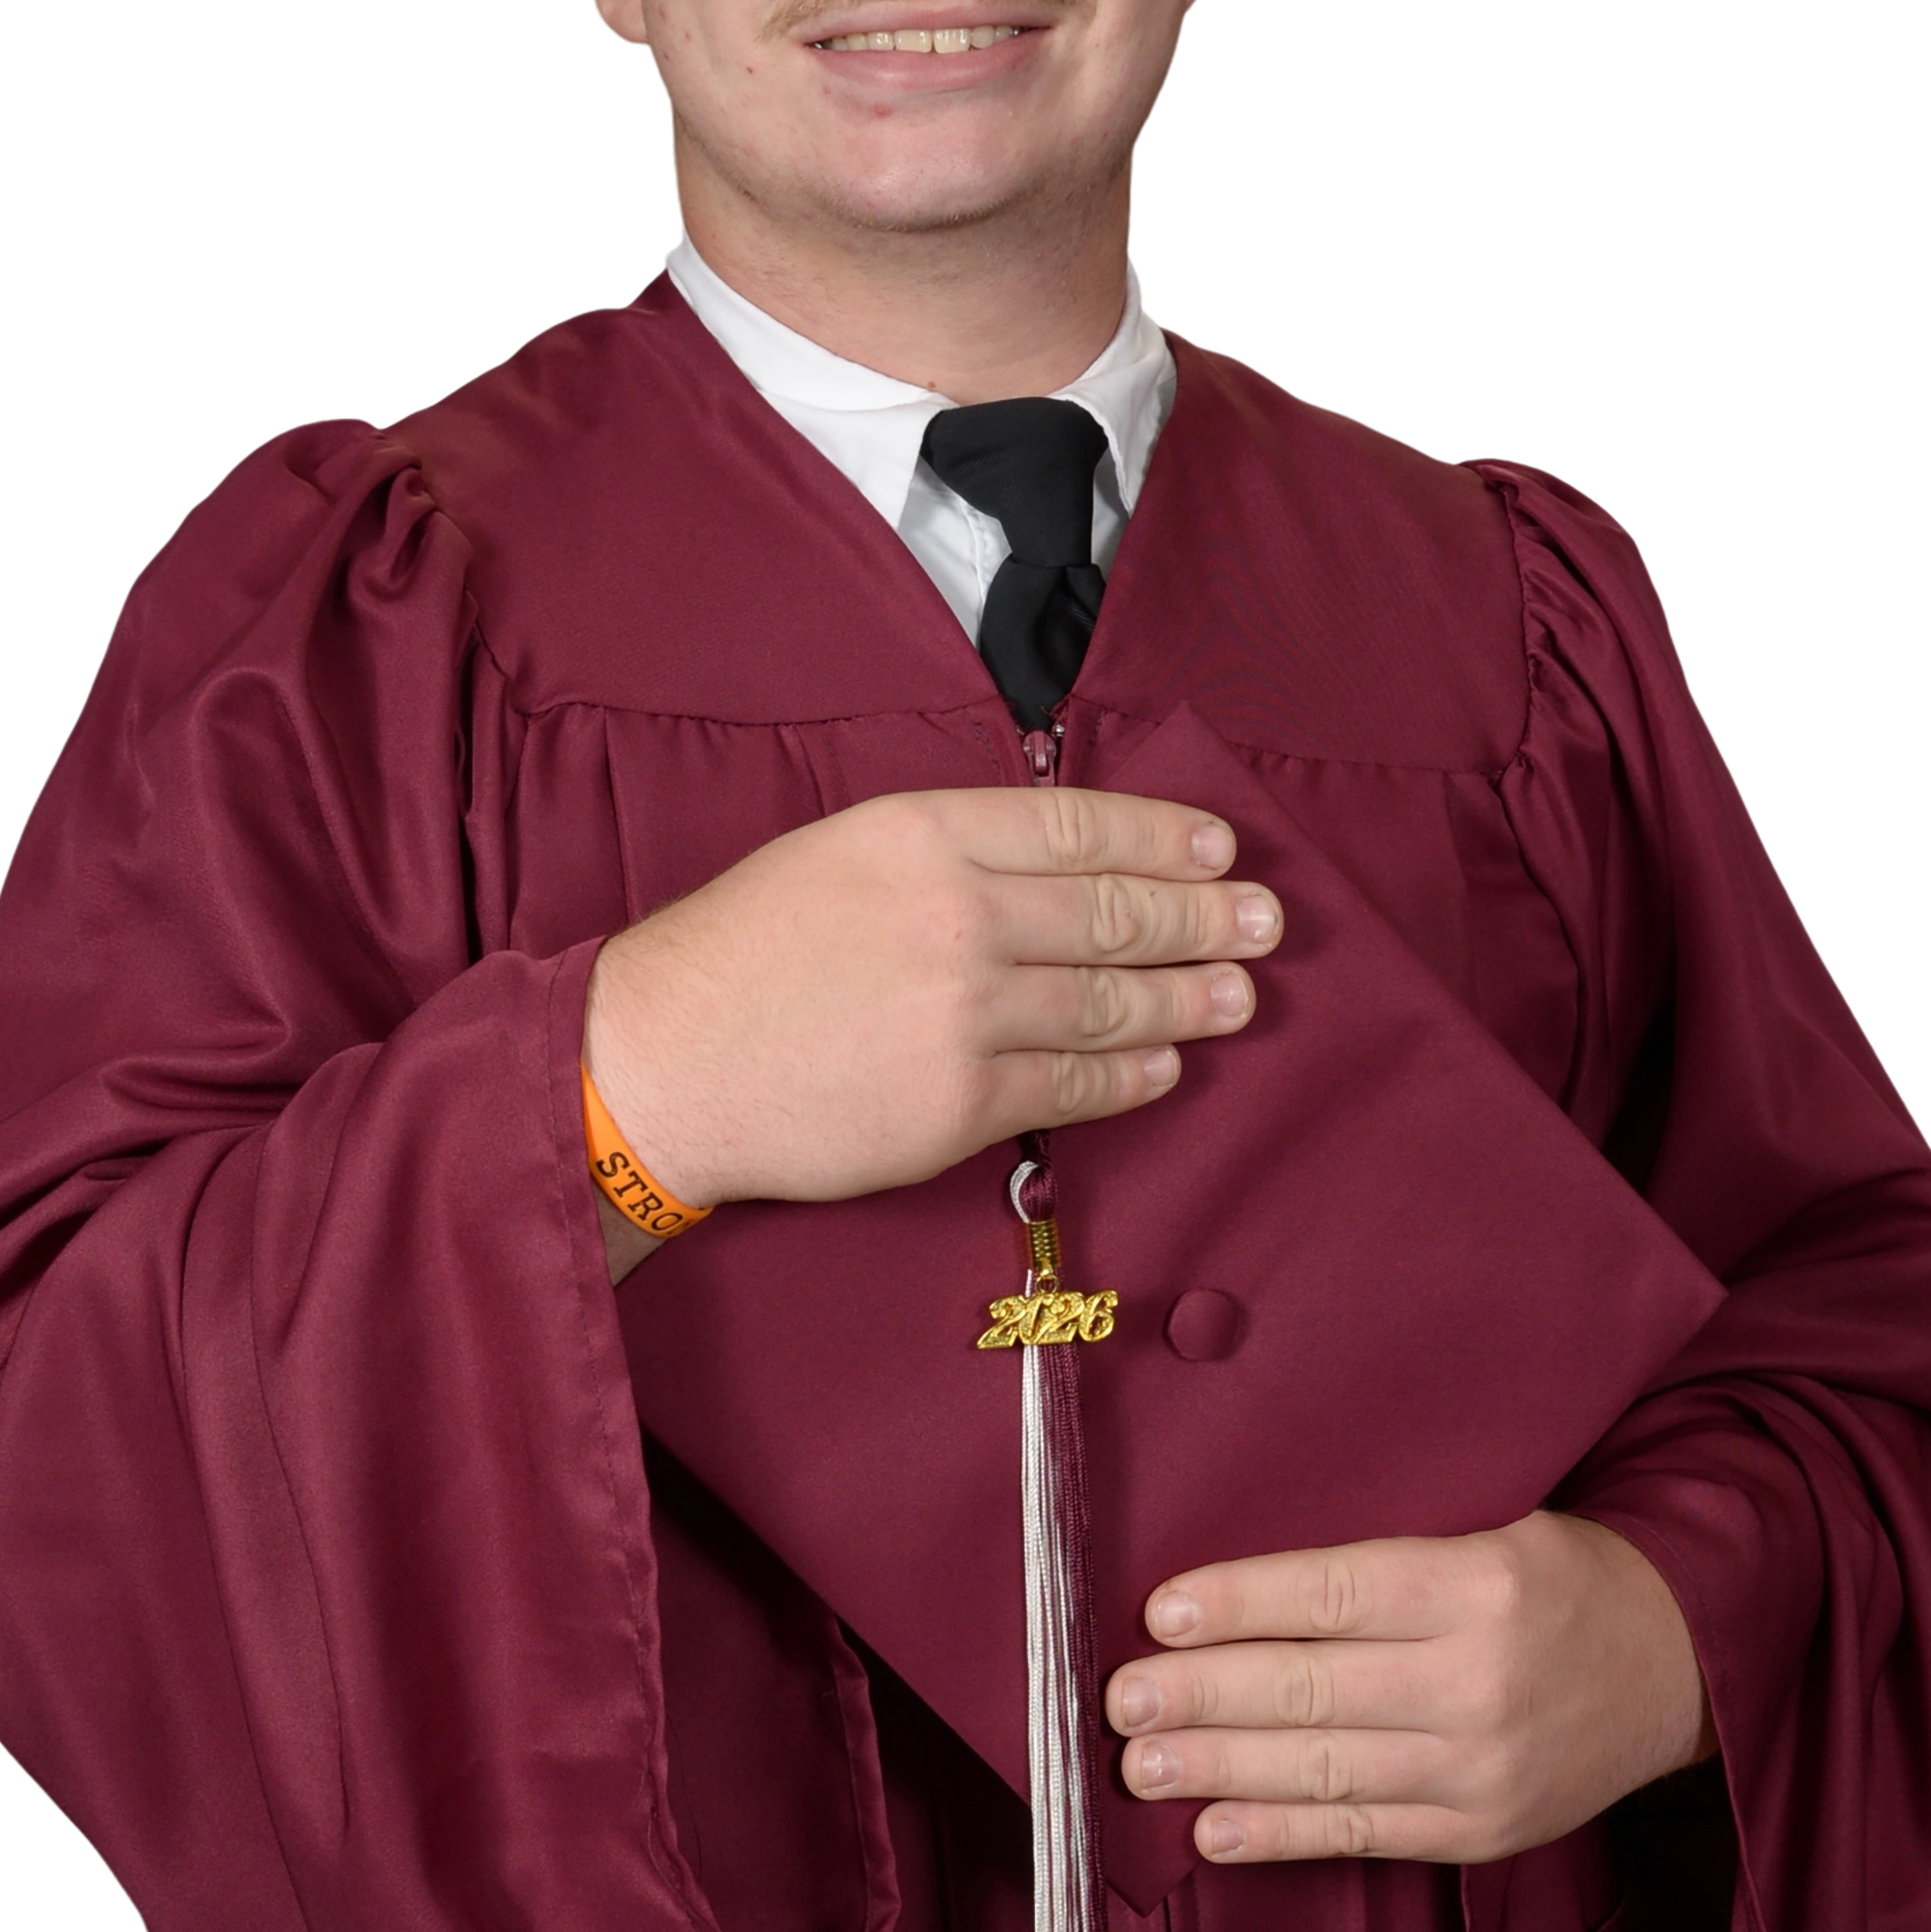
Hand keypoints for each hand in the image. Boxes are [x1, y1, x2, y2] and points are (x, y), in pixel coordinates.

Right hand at [581, 787, 1279, 1216]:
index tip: (1220, 848)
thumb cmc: (742, 949)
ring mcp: (964, 1014)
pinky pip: (1072, 1085)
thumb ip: (949, 849)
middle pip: (1115, 912)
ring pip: (1110, 1002)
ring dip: (1189, 998)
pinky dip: (1132, 1074)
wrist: (665, 1060)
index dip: (1165, 837)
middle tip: (1265, 921)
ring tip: (1239, 995)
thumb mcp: (841, 850)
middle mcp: (958, 914)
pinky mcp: (959, 1106)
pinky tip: (1166, 1064)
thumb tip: (1062, 862)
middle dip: (1205, 917)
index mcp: (925, 832)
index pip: (1081, 826)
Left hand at [1105, 1511, 1716, 1865]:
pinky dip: (1280, 1835)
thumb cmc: (1554, 1576)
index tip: (1160, 1611)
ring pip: (1326, 1771)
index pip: (1337, 1596)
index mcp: (1481, 1584)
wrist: (1674, 1667)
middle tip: (1120, 1697)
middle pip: (1317, 1689)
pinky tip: (1212, 1828)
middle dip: (1206, 1696)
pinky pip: (1362, 1835)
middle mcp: (1480, 1681)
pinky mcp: (1480, 1833)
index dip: (1241, 1604)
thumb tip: (1244, 1573)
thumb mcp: (1489, 1522)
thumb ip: (1383, 1548)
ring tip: (1141, 1762)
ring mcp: (1481, 1769)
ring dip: (1220, 1771)